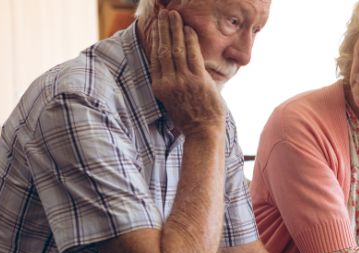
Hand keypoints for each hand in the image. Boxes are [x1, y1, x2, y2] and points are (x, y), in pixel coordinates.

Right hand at [150, 10, 224, 133]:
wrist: (203, 133)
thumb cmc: (191, 119)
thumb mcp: (173, 101)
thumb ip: (173, 83)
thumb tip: (177, 68)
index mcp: (160, 87)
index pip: (156, 56)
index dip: (155, 38)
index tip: (156, 25)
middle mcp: (168, 82)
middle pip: (163, 48)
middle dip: (163, 28)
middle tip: (164, 12)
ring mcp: (182, 81)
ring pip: (176, 48)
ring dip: (175, 29)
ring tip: (174, 14)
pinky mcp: (197, 81)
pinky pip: (192, 55)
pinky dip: (190, 40)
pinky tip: (189, 28)